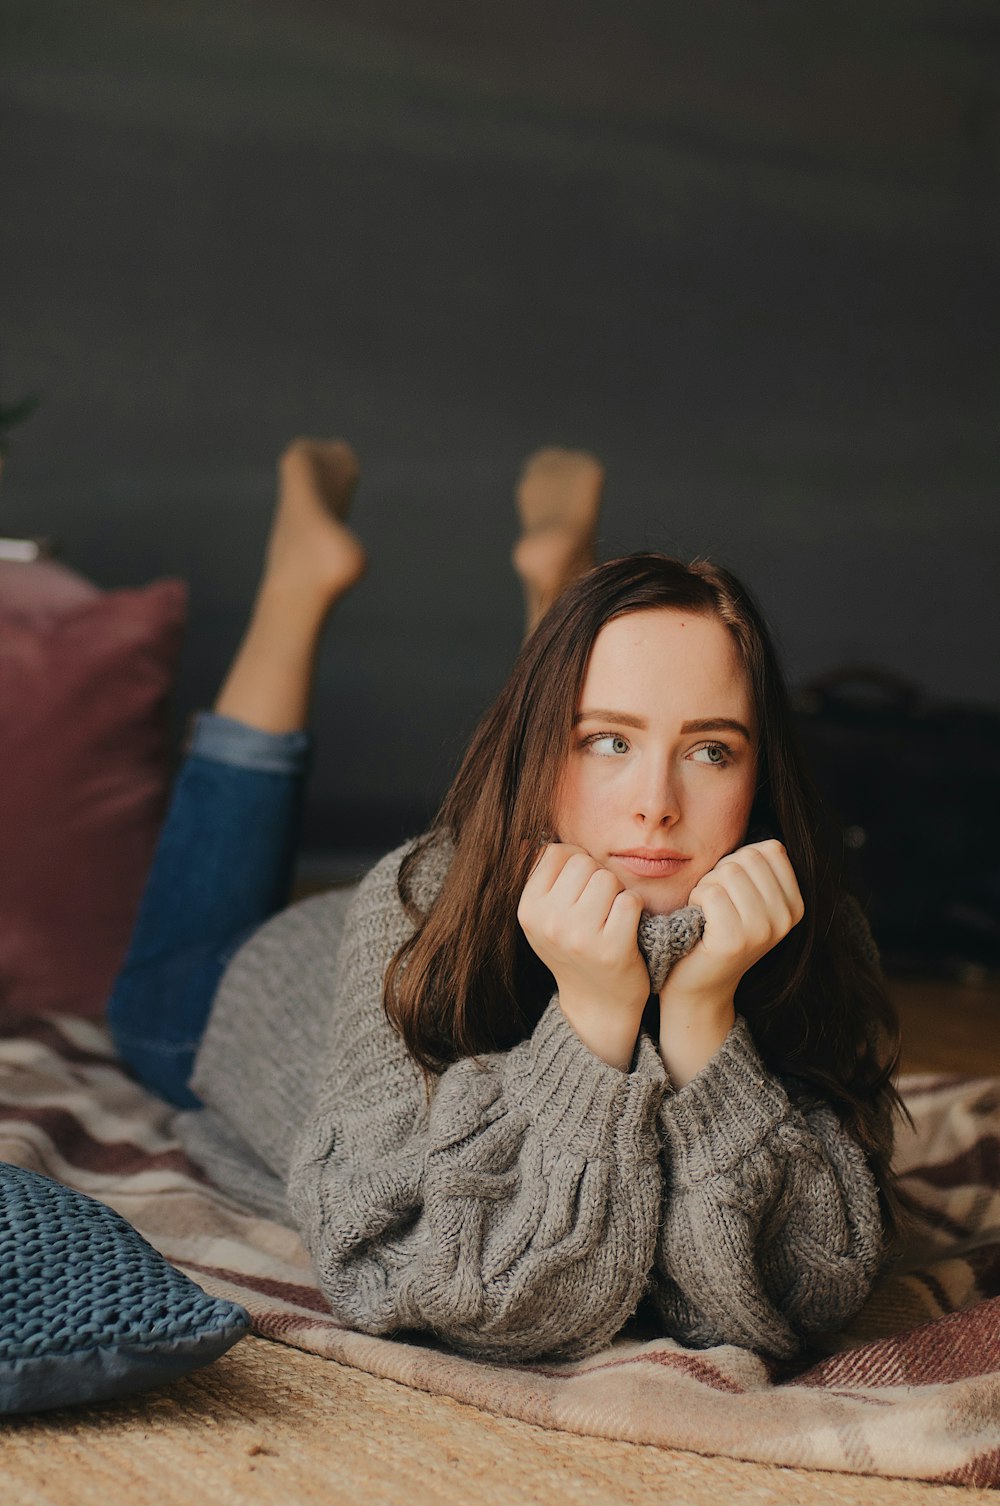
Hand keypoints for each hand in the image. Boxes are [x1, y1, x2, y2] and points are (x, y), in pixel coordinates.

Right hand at [517, 844, 648, 1069]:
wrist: (597, 1003)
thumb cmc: (573, 947)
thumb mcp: (543, 917)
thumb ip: (539, 877)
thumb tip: (528, 837)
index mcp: (528, 909)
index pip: (556, 852)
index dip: (574, 864)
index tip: (577, 890)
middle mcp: (550, 922)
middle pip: (585, 863)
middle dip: (596, 878)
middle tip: (596, 909)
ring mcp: (580, 937)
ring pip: (609, 879)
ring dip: (617, 894)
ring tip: (609, 919)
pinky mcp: (612, 949)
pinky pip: (630, 900)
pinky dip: (634, 909)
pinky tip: (626, 928)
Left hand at [659, 839, 803, 1085]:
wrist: (697, 986)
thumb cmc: (714, 930)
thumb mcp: (746, 896)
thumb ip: (758, 865)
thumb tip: (768, 817)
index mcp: (796, 903)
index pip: (770, 849)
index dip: (740, 861)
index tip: (732, 891)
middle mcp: (788, 917)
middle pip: (747, 858)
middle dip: (721, 872)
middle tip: (715, 904)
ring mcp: (764, 930)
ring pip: (727, 872)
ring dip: (706, 886)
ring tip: (708, 913)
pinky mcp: (735, 939)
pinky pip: (710, 892)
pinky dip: (696, 899)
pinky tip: (699, 920)